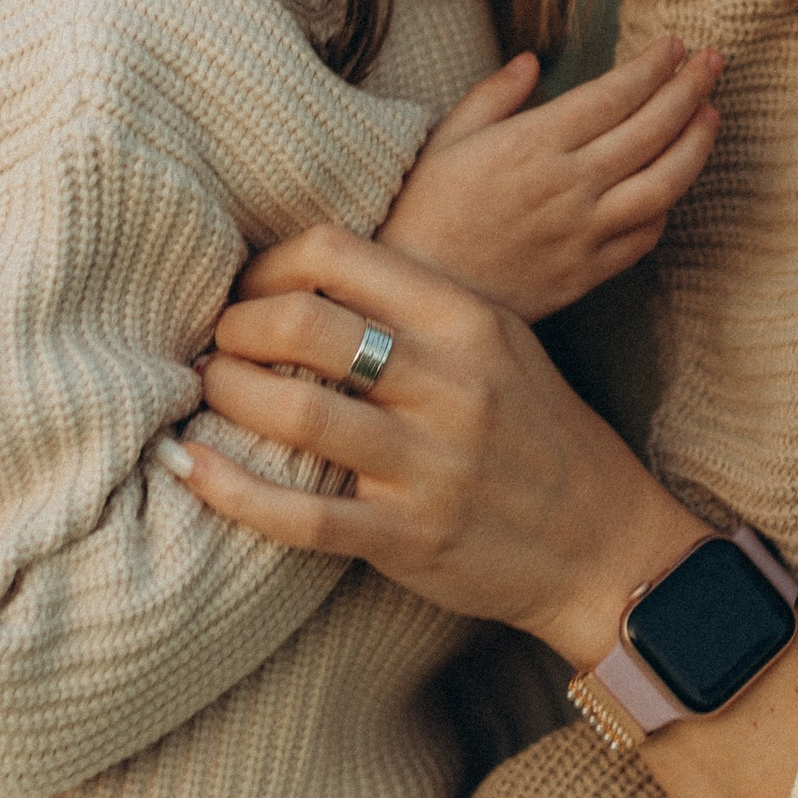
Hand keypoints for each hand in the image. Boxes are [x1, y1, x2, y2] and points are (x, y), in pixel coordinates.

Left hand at [167, 229, 688, 663]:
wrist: (603, 542)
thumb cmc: (536, 430)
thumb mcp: (497, 342)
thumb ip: (413, 304)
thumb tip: (303, 275)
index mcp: (466, 320)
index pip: (339, 255)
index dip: (268, 266)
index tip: (245, 290)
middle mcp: (450, 385)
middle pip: (304, 327)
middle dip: (236, 328)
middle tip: (214, 342)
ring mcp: (430, 465)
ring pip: (297, 413)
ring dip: (227, 395)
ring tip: (207, 391)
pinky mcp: (407, 537)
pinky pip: (301, 515)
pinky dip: (233, 490)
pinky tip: (193, 468)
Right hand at [373, 37, 722, 323]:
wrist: (419, 297)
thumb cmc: (423, 212)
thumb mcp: (445, 139)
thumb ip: (493, 95)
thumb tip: (531, 62)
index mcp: (532, 144)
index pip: (614, 95)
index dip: (652, 67)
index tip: (674, 45)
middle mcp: (568, 185)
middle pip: (651, 129)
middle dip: (690, 88)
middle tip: (713, 60)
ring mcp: (584, 232)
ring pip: (664, 183)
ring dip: (697, 144)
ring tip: (712, 113)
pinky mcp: (588, 272)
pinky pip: (645, 236)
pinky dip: (668, 205)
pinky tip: (676, 183)